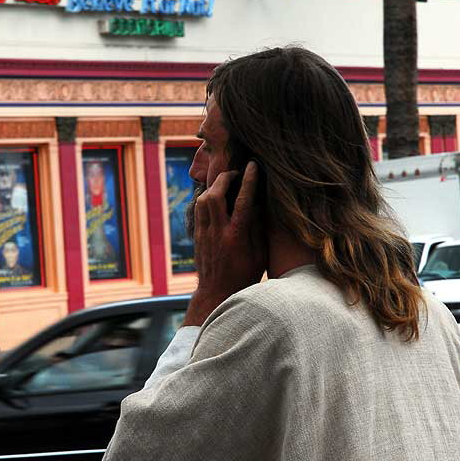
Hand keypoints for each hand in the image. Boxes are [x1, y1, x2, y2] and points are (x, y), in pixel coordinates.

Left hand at [183, 162, 266, 326]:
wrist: (217, 294)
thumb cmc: (244, 276)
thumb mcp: (260, 255)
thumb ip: (260, 229)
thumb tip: (261, 205)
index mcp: (237, 237)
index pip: (243, 201)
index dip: (248, 180)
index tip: (252, 165)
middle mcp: (218, 233)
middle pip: (215, 195)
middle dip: (225, 178)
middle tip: (235, 173)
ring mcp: (205, 234)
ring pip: (203, 201)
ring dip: (214, 187)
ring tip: (225, 184)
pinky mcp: (198, 237)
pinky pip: (198, 210)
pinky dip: (206, 199)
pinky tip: (215, 198)